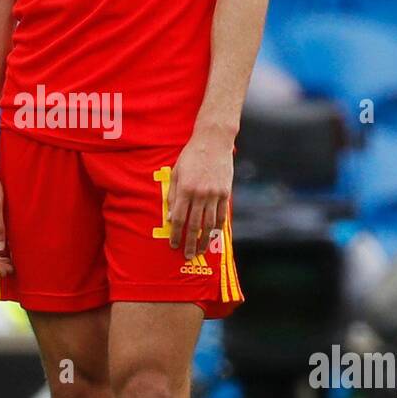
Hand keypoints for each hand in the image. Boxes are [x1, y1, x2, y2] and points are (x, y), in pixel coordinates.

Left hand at [167, 129, 233, 259]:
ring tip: (200, 250)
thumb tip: (171, 217)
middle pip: (194, 225)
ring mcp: (214, 194)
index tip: (173, 245)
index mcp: (185, 189)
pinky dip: (217, 228)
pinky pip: (222, 215)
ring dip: (204, 240)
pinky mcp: (226, 192)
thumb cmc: (191, 156)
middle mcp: (200, 194)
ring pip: (209, 223)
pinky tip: (213, 236)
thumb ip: (173, 195)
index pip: (179, 218)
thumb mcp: (176, 172)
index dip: (176, 234)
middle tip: (187, 256)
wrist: (213, 141)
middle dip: (190, 243)